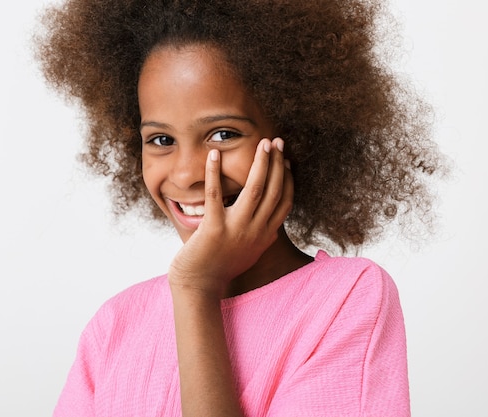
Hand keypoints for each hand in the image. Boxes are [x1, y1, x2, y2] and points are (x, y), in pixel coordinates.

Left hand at [168, 137, 292, 298]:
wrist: (199, 287)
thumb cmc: (222, 267)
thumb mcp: (251, 254)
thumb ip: (263, 240)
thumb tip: (275, 230)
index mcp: (265, 235)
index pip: (285, 202)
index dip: (288, 178)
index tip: (286, 160)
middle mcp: (255, 231)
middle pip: (274, 191)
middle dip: (277, 163)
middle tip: (276, 142)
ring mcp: (235, 230)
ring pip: (254, 190)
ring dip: (260, 164)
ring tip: (262, 143)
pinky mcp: (213, 229)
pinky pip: (214, 195)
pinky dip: (213, 173)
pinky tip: (213, 155)